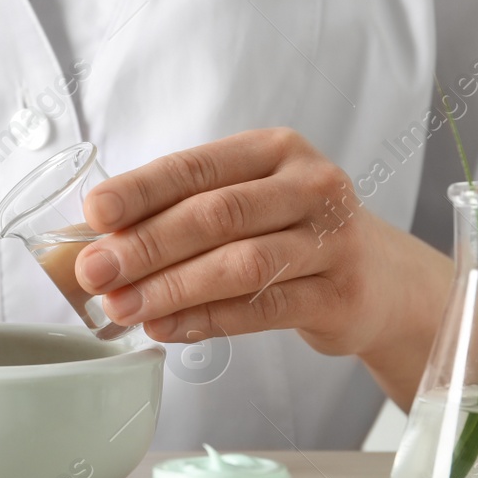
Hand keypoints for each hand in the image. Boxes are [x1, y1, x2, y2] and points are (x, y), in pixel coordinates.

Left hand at [74, 129, 437, 365]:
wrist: (383, 279)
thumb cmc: (294, 233)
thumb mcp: (250, 202)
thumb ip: (184, 212)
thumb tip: (99, 241)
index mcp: (275, 150)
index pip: (195, 168)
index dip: (140, 190)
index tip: (94, 213)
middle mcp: (310, 186)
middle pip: (215, 215)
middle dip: (146, 245)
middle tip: (95, 272)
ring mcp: (332, 240)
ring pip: (239, 264)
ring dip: (171, 288)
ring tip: (122, 307)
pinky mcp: (340, 295)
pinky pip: (262, 311)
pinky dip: (206, 320)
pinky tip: (166, 328)